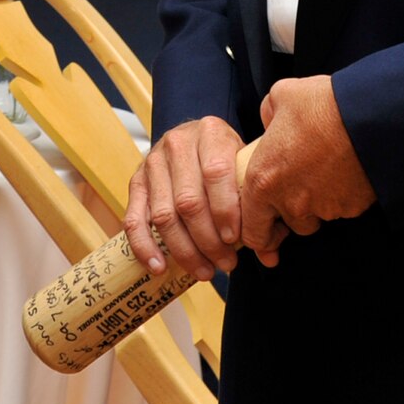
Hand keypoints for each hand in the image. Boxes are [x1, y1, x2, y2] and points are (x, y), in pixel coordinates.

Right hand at [123, 115, 245, 281]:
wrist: (197, 140)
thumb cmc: (227, 159)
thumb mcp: (245, 168)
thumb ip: (256, 208)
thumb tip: (269, 256)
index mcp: (210, 132)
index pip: (216, 172)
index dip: (225, 210)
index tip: (236, 239)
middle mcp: (178, 143)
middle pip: (188, 200)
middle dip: (208, 240)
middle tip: (226, 263)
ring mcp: (153, 162)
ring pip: (164, 215)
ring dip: (184, 250)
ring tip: (205, 271)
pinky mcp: (136, 182)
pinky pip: (134, 219)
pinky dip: (144, 247)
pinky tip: (159, 267)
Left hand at [238, 75, 374, 260]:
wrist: (370, 117)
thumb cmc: (323, 106)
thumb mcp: (281, 96)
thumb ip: (267, 116)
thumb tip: (271, 124)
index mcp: (264, 180)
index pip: (252, 230)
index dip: (256, 231)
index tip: (263, 226)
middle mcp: (292, 202)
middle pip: (288, 225)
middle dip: (290, 214)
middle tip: (299, 190)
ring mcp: (324, 208)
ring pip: (316, 217)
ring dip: (316, 204)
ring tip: (323, 173)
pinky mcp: (351, 208)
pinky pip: (342, 209)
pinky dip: (341, 196)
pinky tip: (343, 172)